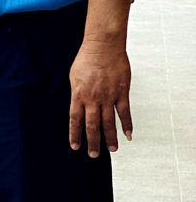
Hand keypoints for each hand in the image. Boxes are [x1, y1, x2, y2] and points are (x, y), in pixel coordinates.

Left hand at [69, 40, 131, 156]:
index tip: (75, 146)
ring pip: (109, 122)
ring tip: (112, 149)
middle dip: (93, 142)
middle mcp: (93, 99)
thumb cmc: (87, 59)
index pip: (75, 119)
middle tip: (93, 155)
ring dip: (110, 138)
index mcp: (78, 94)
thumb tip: (78, 106)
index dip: (75, 134)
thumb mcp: (74, 76)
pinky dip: (127, 125)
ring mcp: (108, 97)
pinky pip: (124, 113)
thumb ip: (77, 93)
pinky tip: (128, 135)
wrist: (103, 46)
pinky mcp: (121, 93)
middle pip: (92, 125)